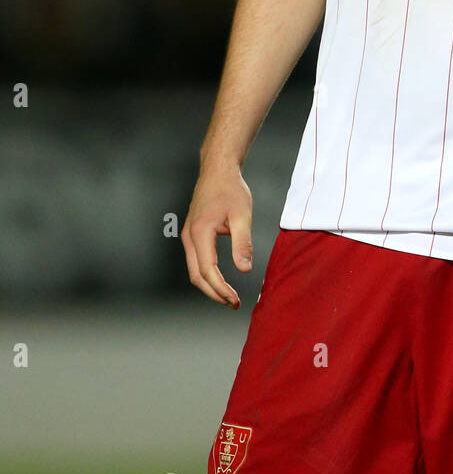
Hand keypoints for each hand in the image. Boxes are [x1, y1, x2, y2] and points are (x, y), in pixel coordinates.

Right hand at [181, 164, 253, 307]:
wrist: (218, 170)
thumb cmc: (230, 189)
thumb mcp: (241, 215)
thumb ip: (242, 242)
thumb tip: (244, 269)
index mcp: (200, 233)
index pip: (207, 270)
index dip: (220, 289)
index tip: (235, 300)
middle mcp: (189, 236)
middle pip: (196, 275)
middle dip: (214, 292)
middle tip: (233, 303)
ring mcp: (188, 235)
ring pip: (194, 269)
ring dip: (210, 285)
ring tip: (228, 296)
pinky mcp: (192, 233)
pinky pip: (196, 260)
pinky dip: (207, 274)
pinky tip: (221, 279)